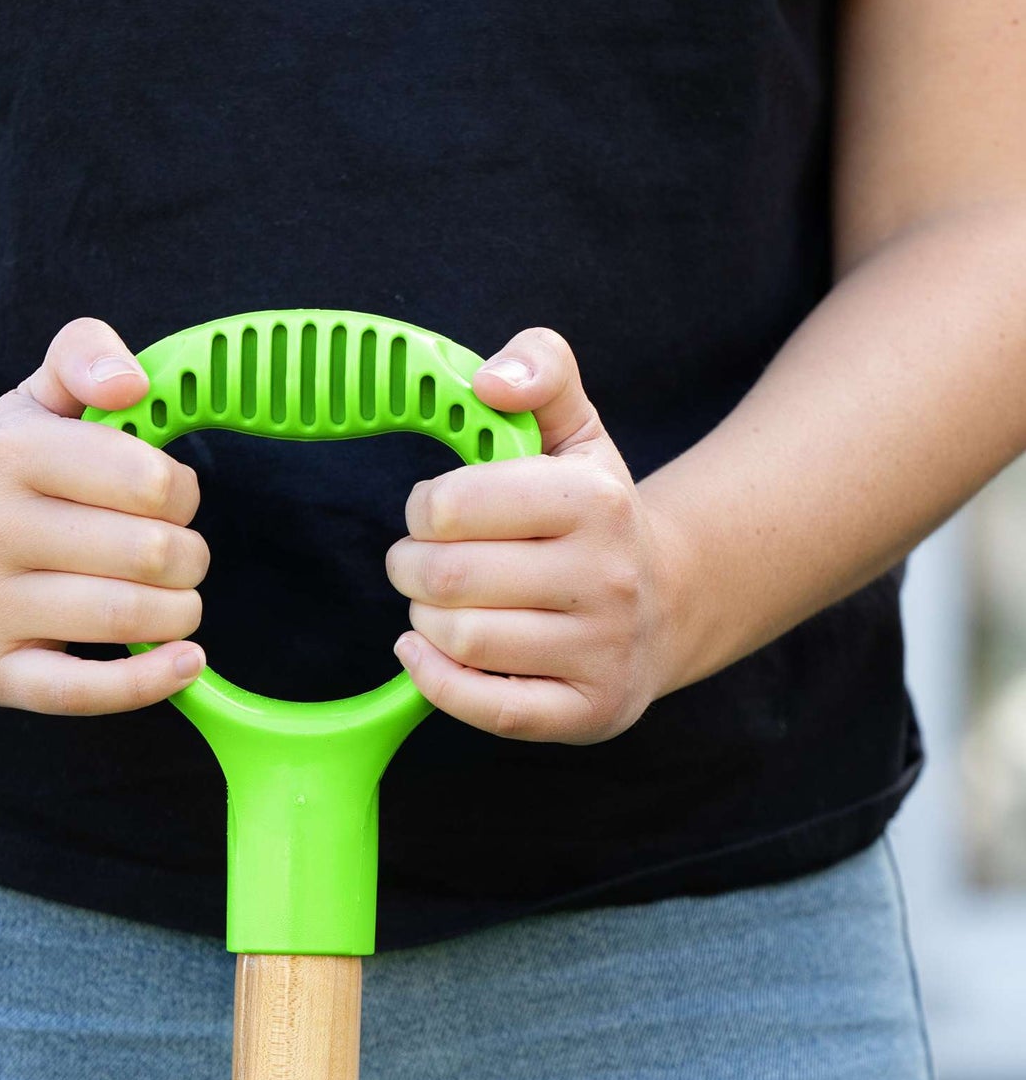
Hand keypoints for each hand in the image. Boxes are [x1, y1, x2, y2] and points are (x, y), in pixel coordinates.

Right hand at [0, 317, 208, 714]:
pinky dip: (153, 681)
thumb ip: (85, 356)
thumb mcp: (36, 401)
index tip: (168, 498)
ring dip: (181, 611)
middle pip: (152, 552)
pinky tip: (188, 661)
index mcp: (9, 453)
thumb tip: (132, 382)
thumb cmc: (8, 481)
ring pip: (132, 615)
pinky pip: (87, 692)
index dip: (181, 491)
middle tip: (175, 553)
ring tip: (172, 599)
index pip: (150, 479)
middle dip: (190, 554)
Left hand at [385, 327, 683, 741]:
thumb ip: (540, 369)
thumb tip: (490, 380)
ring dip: (423, 621)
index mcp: (597, 501)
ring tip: (438, 605)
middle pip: (449, 578)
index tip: (432, 512)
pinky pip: (487, 708)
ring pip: (462, 641)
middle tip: (419, 563)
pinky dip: (435, 681)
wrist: (668, 603)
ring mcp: (602, 651)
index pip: (455, 505)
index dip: (422, 509)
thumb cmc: (594, 517)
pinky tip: (422, 652)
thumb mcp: (577, 430)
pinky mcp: (588, 710)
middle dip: (410, 567)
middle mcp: (608, 578)